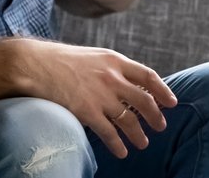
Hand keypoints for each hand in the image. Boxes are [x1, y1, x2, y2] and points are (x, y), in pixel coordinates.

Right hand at [19, 39, 177, 158]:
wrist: (35, 64)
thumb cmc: (61, 60)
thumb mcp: (93, 56)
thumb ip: (111, 68)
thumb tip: (126, 82)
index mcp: (115, 60)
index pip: (148, 76)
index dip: (163, 90)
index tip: (172, 102)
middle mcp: (112, 77)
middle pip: (144, 100)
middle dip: (155, 116)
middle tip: (161, 126)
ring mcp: (101, 95)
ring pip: (129, 120)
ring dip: (139, 134)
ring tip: (143, 143)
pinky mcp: (87, 111)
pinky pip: (109, 133)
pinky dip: (117, 144)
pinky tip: (122, 152)